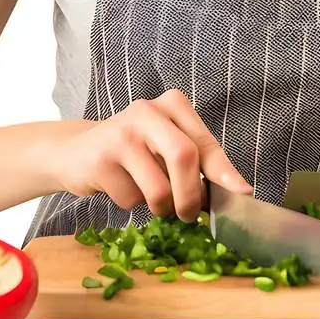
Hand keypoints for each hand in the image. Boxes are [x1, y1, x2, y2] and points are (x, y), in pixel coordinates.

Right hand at [59, 90, 251, 221]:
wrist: (77, 152)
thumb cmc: (135, 152)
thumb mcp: (168, 146)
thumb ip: (199, 163)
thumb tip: (238, 192)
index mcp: (172, 104)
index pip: (205, 143)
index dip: (224, 172)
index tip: (242, 193)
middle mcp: (147, 111)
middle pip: (184, 158)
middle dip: (191, 196)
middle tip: (188, 214)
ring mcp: (121, 133)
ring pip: (158, 189)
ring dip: (159, 206)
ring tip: (148, 194)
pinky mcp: (100, 159)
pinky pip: (130, 199)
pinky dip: (130, 203)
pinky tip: (119, 185)